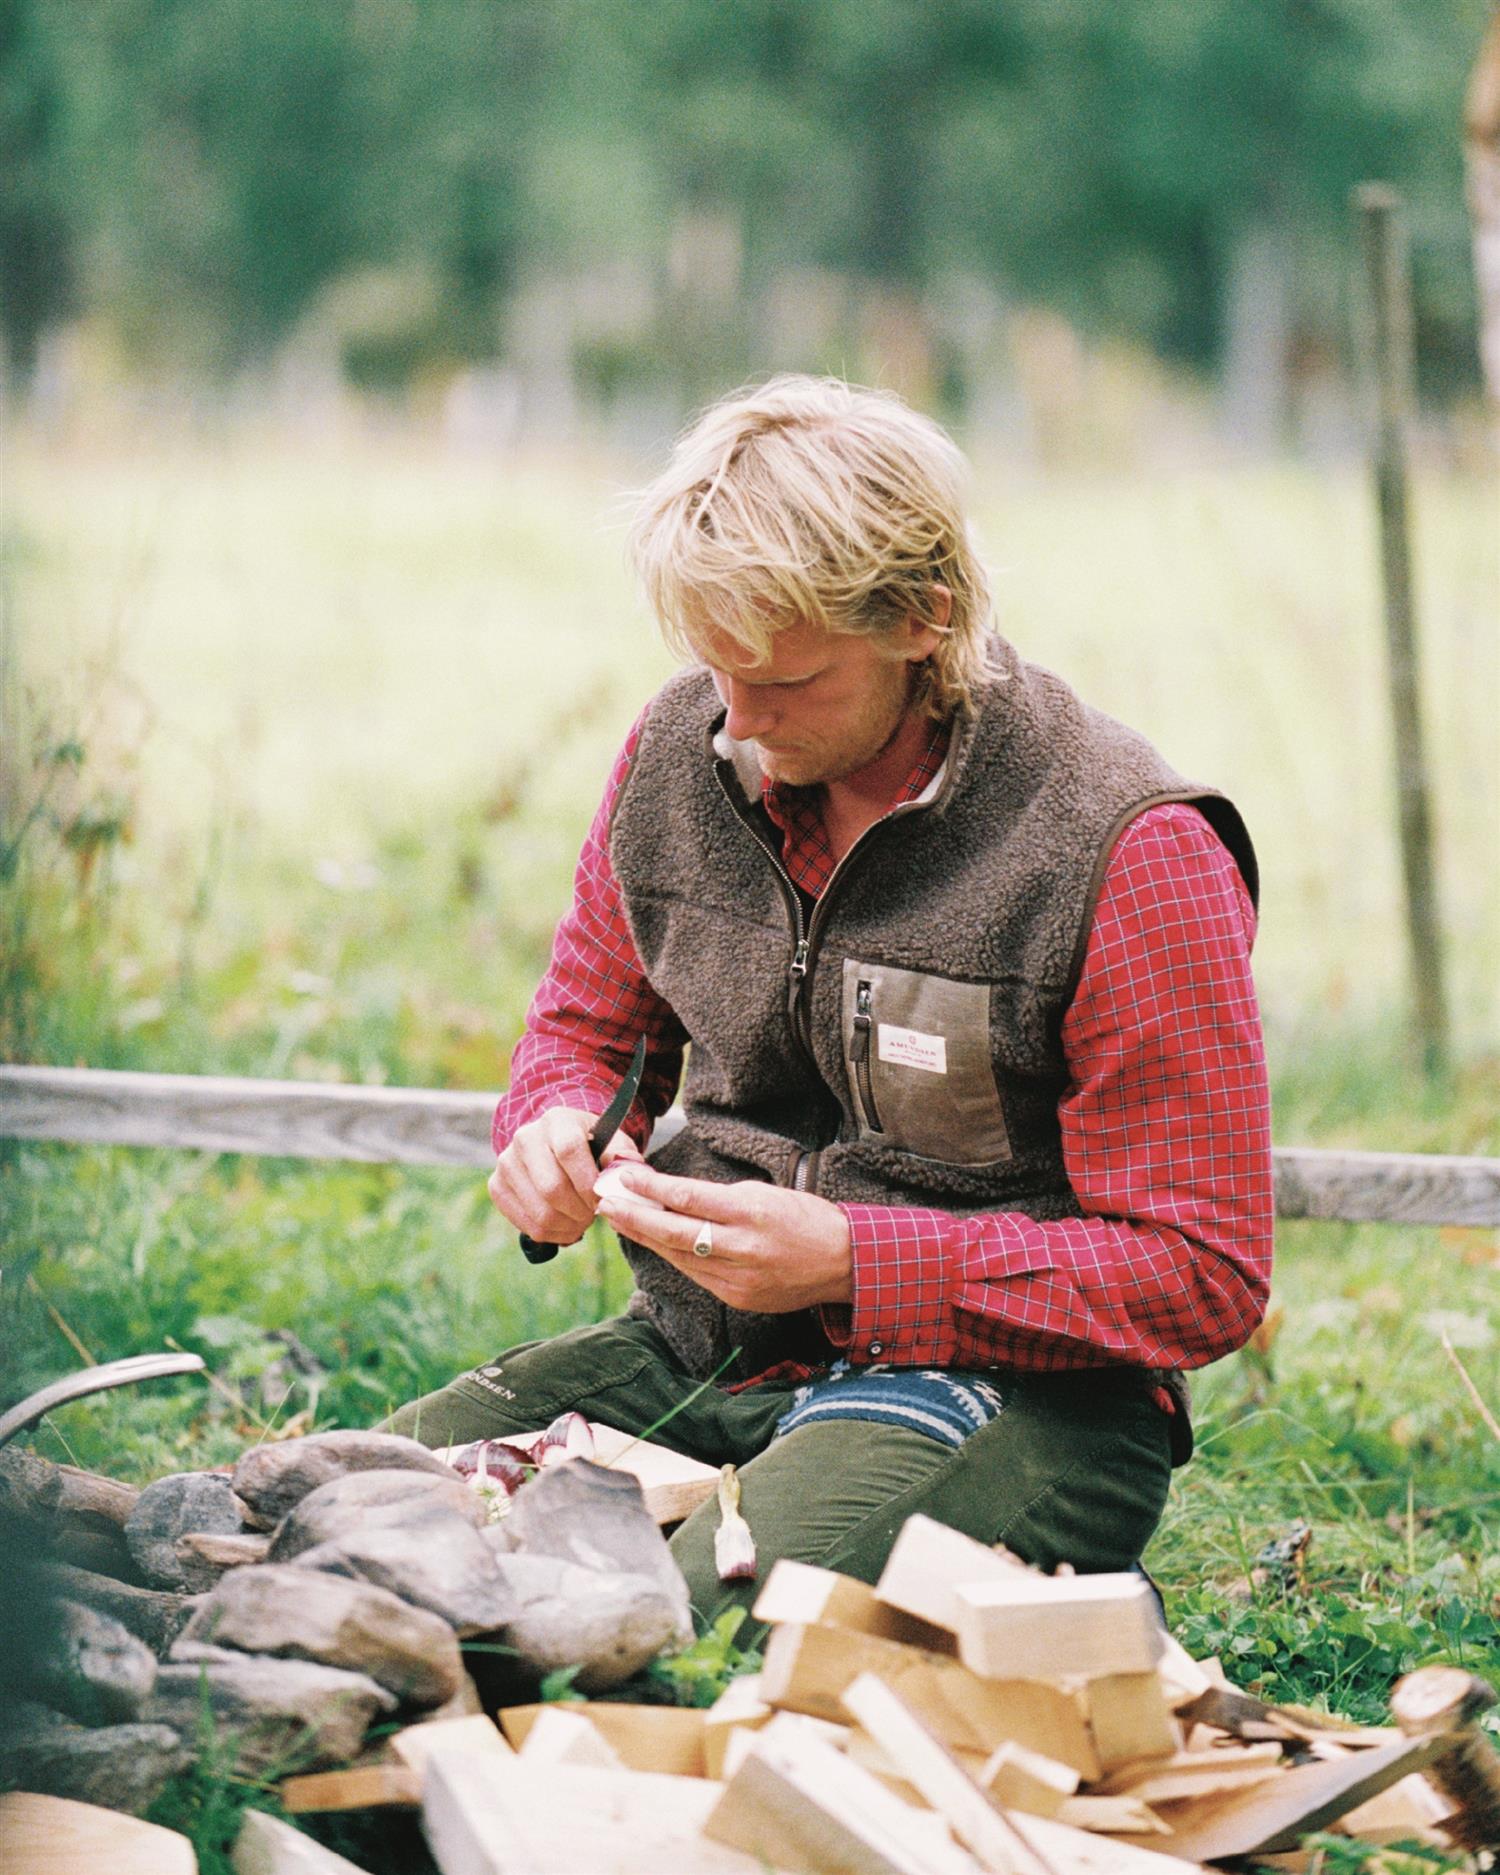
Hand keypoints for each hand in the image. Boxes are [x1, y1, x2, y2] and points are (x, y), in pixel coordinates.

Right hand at [487, 1107, 643, 1246]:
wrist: (554, 1144)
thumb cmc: (590, 1145)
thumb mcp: (612, 1141)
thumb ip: (622, 1156)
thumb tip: (622, 1173)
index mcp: (556, 1121)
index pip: (569, 1151)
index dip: (588, 1183)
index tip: (601, 1199)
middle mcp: (525, 1138)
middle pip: (551, 1188)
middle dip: (579, 1211)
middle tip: (593, 1216)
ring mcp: (506, 1162)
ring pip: (539, 1212)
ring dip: (567, 1227)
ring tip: (581, 1222)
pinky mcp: (496, 1186)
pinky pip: (525, 1224)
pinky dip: (550, 1234)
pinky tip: (564, 1227)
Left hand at [594, 1165, 852, 1312]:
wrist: (843, 1262)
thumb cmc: (805, 1219)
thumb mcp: (764, 1193)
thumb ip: (718, 1198)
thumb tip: (672, 1195)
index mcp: (750, 1212)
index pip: (688, 1198)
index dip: (650, 1188)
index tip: (624, 1177)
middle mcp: (741, 1247)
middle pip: (674, 1232)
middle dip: (635, 1216)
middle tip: (606, 1202)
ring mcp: (738, 1278)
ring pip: (678, 1256)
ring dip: (646, 1237)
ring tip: (621, 1220)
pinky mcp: (737, 1298)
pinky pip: (695, 1274)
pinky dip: (673, 1256)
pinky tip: (655, 1242)